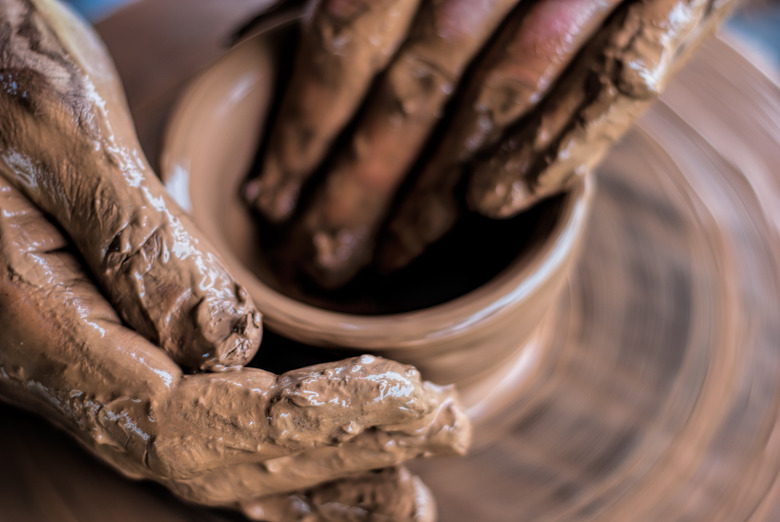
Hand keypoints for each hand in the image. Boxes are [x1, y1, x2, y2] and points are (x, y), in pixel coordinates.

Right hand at [0, 1, 469, 519]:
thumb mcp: (63, 132)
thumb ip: (138, 244)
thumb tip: (229, 346)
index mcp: (45, 328)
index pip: (192, 421)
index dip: (303, 422)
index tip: (404, 394)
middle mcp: (68, 370)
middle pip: (216, 458)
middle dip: (337, 451)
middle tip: (442, 430)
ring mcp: (92, 368)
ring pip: (214, 454)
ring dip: (320, 472)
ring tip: (407, 481)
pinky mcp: (121, 346)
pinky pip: (204, 416)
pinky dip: (278, 445)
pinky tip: (337, 453)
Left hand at [245, 0, 738, 286]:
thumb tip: (324, 42)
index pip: (346, 44)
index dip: (304, 131)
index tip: (271, 199)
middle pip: (409, 95)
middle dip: (355, 189)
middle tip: (316, 259)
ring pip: (492, 105)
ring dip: (433, 195)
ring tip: (384, 260)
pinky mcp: (671, 1)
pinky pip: (609, 89)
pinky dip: (551, 150)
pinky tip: (491, 209)